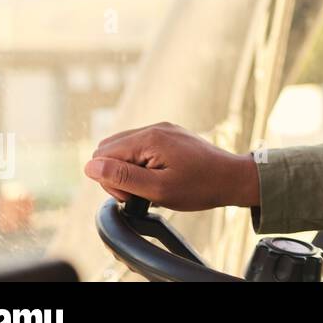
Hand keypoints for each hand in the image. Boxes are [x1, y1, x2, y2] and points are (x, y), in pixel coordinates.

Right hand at [84, 122, 259, 210]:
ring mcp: (163, 130)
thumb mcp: (157, 189)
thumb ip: (122, 177)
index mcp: (149, 138)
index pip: (102, 155)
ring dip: (129, 171)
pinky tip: (157, 178)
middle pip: (109, 150)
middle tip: (141, 193)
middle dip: (116, 174)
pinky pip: (140, 148)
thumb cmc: (199, 187)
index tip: (132, 195)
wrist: (233, 179)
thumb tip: (89, 166)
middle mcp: (154, 127)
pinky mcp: (170, 136)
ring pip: (123, 150)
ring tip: (151, 186)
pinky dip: (141, 165)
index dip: (110, 180)